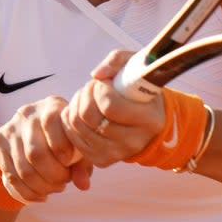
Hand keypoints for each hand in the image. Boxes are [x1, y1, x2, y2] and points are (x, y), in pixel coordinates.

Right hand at [0, 96, 93, 203]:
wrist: (30, 134)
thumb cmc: (64, 140)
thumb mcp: (77, 146)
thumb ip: (83, 163)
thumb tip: (83, 184)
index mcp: (51, 106)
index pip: (52, 124)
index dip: (63, 150)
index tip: (70, 163)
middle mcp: (28, 114)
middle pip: (36, 154)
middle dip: (54, 176)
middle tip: (64, 182)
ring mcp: (10, 129)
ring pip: (23, 170)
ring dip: (42, 187)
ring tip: (54, 188)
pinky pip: (12, 178)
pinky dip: (29, 193)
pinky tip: (41, 194)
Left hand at [60, 50, 165, 167]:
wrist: (148, 117)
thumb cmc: (139, 87)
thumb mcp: (135, 64)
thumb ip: (116, 61)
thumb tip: (96, 74)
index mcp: (149, 119)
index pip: (110, 106)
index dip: (100, 89)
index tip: (105, 82)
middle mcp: (135, 141)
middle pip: (90, 118)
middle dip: (85, 95)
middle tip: (93, 87)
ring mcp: (118, 153)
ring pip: (78, 127)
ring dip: (76, 105)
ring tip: (88, 97)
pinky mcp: (102, 160)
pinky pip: (73, 138)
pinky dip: (72, 121)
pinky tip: (83, 111)